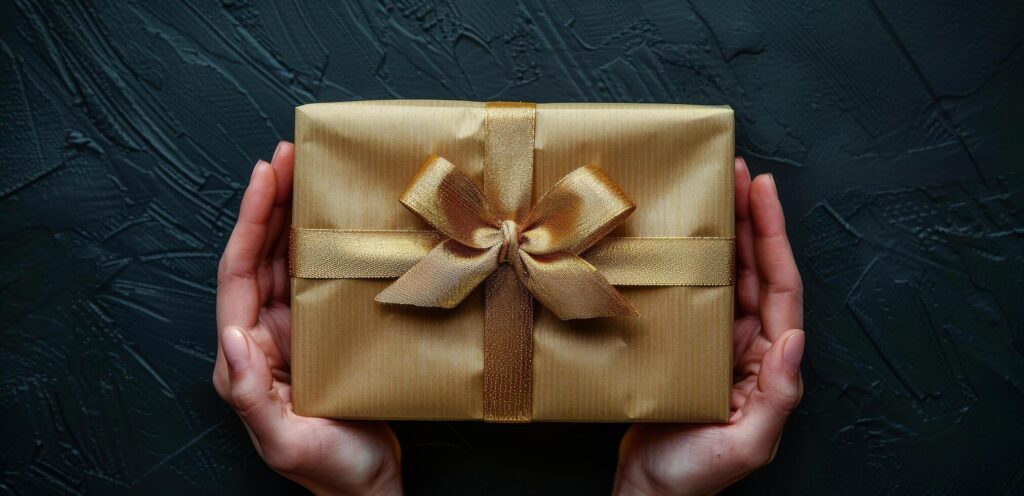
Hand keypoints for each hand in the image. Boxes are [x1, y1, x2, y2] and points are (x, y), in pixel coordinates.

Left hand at [213, 141, 402, 494]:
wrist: (368, 487)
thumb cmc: (331, 469)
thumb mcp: (285, 439)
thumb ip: (250, 394)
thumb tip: (230, 337)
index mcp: (244, 358)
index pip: (239, 276)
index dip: (249, 223)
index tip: (264, 177)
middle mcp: (261, 338)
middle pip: (260, 257)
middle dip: (269, 204)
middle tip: (288, 156)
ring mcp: (291, 334)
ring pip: (285, 261)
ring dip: (291, 217)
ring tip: (304, 172)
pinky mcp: (319, 335)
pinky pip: (312, 279)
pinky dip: (317, 245)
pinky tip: (330, 221)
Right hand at [613, 158, 804, 495]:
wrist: (648, 491)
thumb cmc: (694, 475)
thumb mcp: (745, 444)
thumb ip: (778, 395)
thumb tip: (796, 339)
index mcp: (769, 363)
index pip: (780, 288)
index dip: (773, 237)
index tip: (762, 190)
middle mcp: (748, 347)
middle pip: (755, 271)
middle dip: (750, 220)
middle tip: (735, 173)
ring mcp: (718, 345)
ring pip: (727, 277)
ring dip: (725, 236)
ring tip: (714, 193)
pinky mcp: (687, 348)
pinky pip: (697, 296)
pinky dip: (693, 265)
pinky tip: (681, 242)